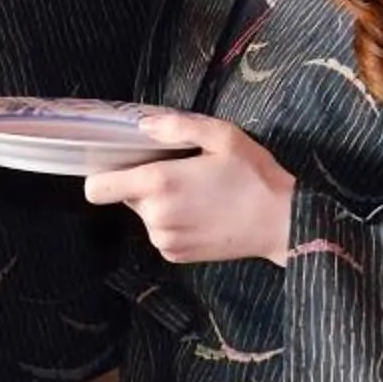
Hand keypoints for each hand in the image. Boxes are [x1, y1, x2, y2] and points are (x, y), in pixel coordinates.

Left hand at [83, 112, 296, 264]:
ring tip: (199, 195)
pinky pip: (161, 233)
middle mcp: (154, 216)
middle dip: (143, 185)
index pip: (97, 189)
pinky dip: (174, 223)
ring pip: (145, 215)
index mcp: (158, 184)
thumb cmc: (255, 176)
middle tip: (181, 174)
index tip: (123, 165)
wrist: (285, 223)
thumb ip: (176, 126)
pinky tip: (204, 214)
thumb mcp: (222, 136)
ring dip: (161, 204)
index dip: (104, 175)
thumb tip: (142, 125)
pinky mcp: (176, 256)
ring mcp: (164, 239)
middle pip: (125, 197)